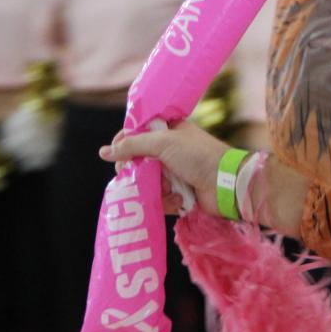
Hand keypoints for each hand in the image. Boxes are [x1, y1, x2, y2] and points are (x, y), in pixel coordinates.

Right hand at [100, 120, 229, 216]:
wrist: (226, 183)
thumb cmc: (197, 156)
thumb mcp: (163, 142)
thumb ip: (132, 145)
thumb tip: (103, 152)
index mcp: (168, 130)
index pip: (136, 134)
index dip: (123, 144)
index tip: (115, 154)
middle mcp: (170, 150)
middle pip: (138, 161)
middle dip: (136, 171)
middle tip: (133, 176)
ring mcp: (175, 173)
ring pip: (147, 182)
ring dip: (154, 188)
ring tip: (167, 188)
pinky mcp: (179, 193)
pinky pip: (160, 198)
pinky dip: (166, 200)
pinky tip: (177, 199)